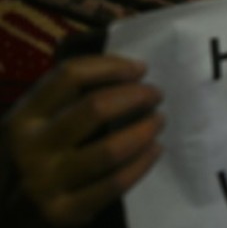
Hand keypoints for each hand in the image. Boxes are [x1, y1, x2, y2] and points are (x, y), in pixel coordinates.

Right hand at [1, 56, 162, 226]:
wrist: (10, 211)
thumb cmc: (37, 153)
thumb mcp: (37, 120)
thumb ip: (68, 93)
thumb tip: (128, 68)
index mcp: (23, 116)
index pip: (70, 76)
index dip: (111, 66)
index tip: (140, 69)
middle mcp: (31, 148)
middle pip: (95, 108)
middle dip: (135, 96)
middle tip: (156, 94)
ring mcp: (46, 182)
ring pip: (110, 149)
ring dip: (144, 129)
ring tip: (159, 120)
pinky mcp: (66, 212)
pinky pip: (116, 183)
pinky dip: (143, 162)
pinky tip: (156, 149)